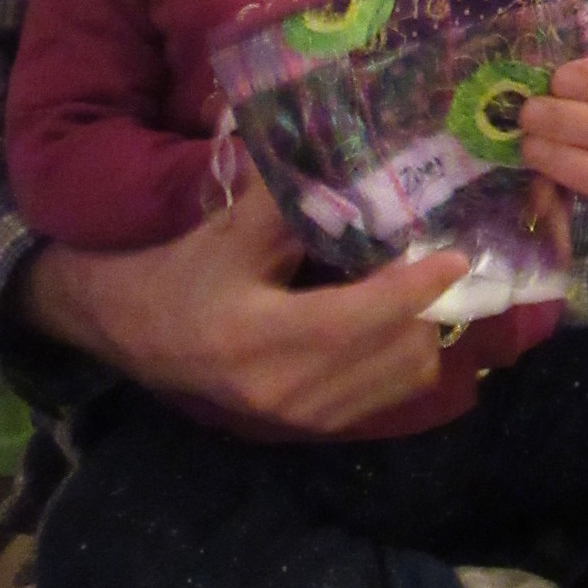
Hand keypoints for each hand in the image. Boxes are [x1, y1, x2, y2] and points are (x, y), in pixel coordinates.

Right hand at [18, 170, 465, 433]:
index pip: (352, 320)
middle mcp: (281, 390)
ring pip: (400, 378)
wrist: (134, 334)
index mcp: (254, 339)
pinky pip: (385, 395)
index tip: (453, 256)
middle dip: (424, 304)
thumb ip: (288, 201)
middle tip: (431, 256)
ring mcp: (298, 417)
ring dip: (420, 331)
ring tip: (413, 286)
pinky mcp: (309, 426)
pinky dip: (403, 356)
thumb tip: (352, 161)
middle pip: (390, 352)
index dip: (410, 289)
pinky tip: (392, 319)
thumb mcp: (225, 231)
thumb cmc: (179, 271)